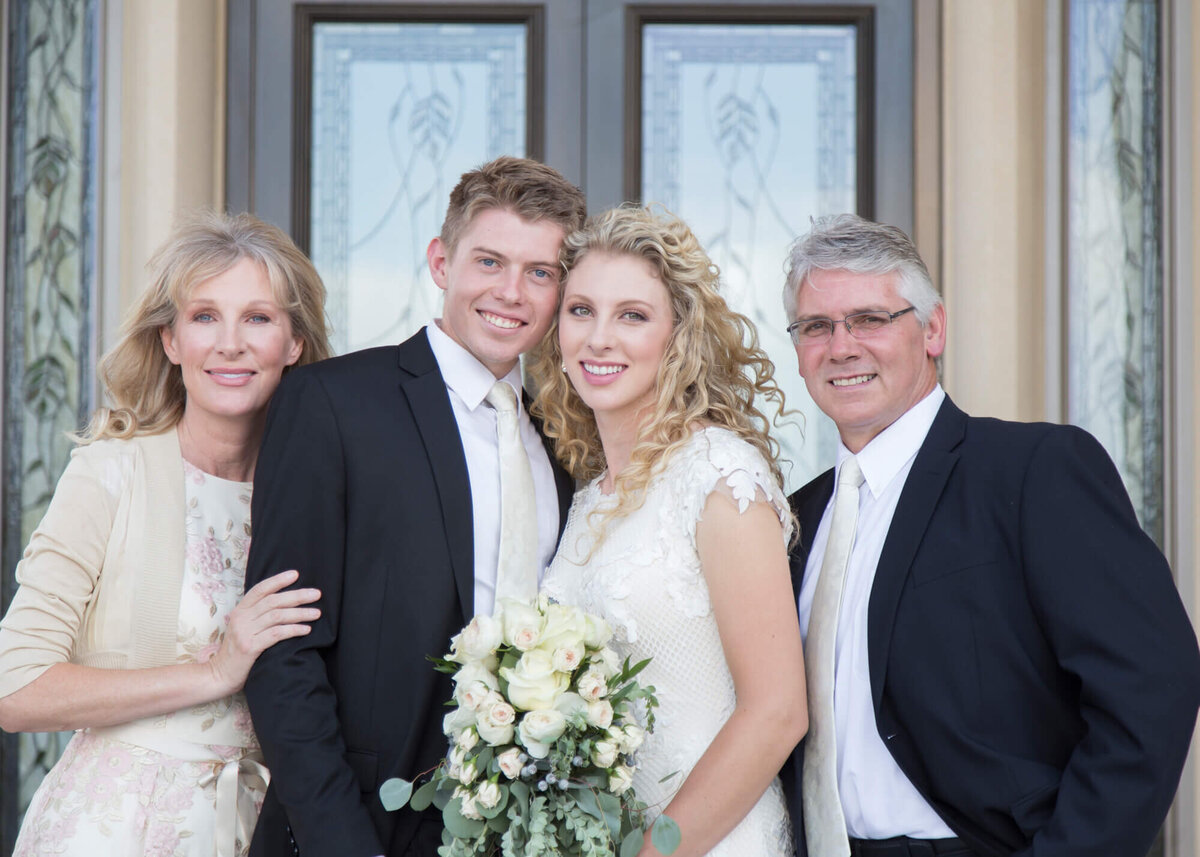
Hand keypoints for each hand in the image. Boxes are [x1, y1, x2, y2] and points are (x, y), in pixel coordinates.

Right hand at [205, 569, 320, 694]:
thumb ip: (258, 615)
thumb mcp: (243, 628)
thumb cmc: (238, 652)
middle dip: (297, 596)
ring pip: (277, 616)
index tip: (296, 574)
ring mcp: (244, 633)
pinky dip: (293, 630)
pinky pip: (276, 634)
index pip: (260, 589)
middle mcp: (241, 618)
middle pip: (273, 601)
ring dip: (300, 613)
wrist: (220, 675)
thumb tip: (286, 603)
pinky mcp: (250, 648)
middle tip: (316, 594)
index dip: (278, 580)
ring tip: (316, 613)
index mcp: (240, 611)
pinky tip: (306, 630)